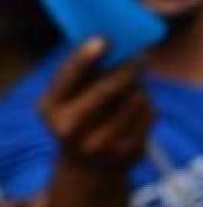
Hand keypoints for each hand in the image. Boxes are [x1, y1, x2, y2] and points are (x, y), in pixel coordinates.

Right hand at [39, 39, 152, 169]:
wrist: (88, 168)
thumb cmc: (80, 117)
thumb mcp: (69, 98)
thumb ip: (84, 69)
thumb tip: (113, 38)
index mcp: (50, 108)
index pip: (68, 78)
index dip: (85, 57)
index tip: (103, 39)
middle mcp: (70, 129)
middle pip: (108, 88)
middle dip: (127, 68)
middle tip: (140, 57)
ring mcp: (99, 144)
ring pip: (135, 98)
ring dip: (139, 87)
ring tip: (134, 88)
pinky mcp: (127, 152)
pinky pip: (149, 113)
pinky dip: (148, 104)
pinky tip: (138, 109)